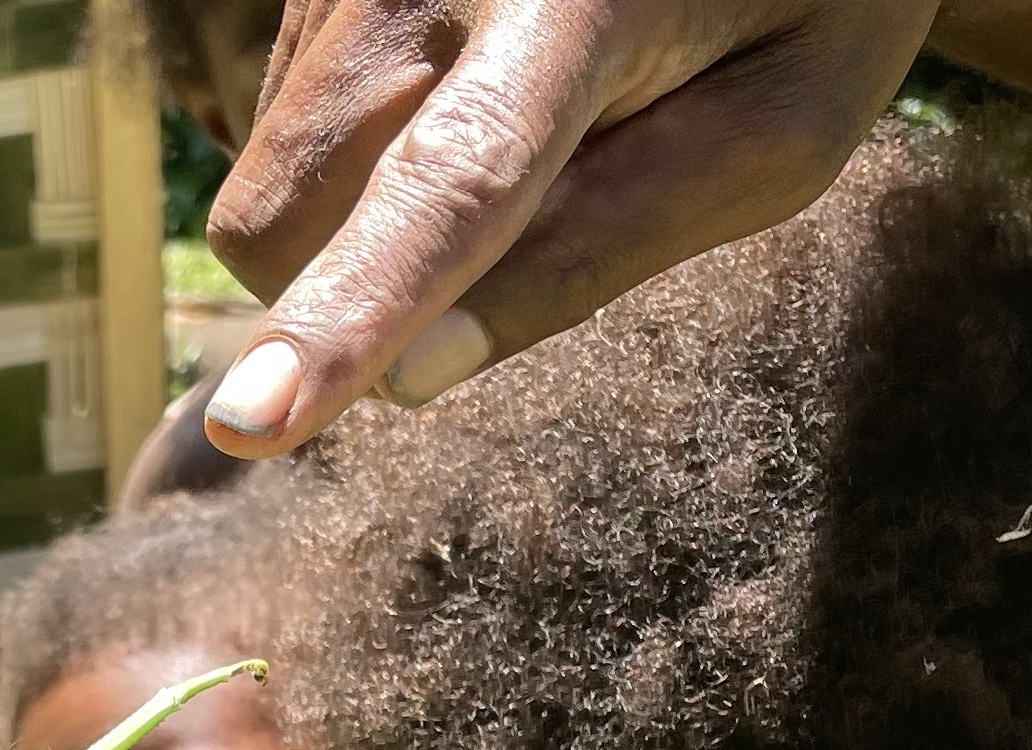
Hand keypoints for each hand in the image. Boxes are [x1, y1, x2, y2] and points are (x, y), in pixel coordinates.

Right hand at [196, 0, 929, 453]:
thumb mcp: (776, 130)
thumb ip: (606, 248)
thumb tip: (414, 376)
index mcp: (577, 2)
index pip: (450, 186)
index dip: (350, 316)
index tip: (254, 425)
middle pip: (299, 217)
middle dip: (361, 291)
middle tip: (529, 233)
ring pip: (273, 185)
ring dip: (364, 222)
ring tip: (523, 131)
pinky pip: (280, 128)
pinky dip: (357, 162)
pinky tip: (468, 93)